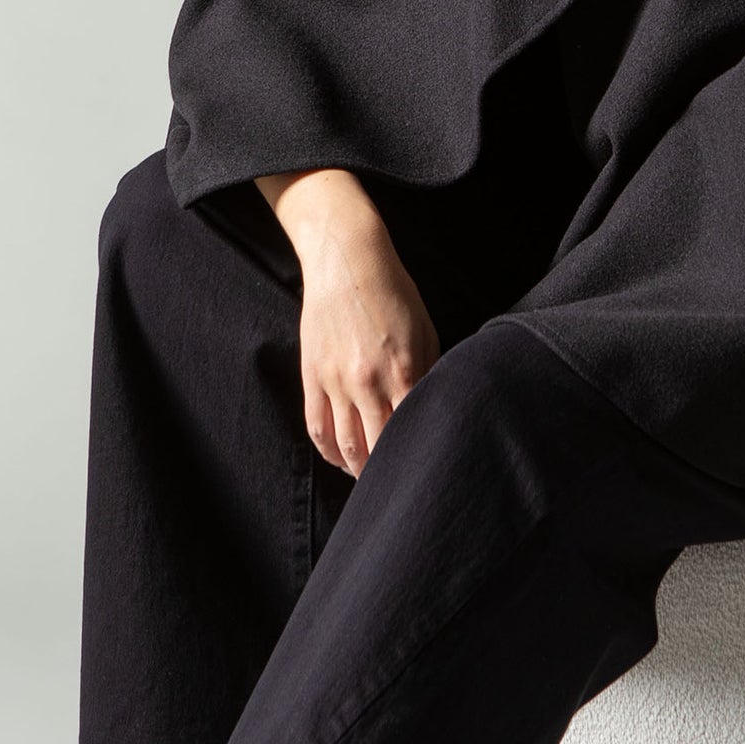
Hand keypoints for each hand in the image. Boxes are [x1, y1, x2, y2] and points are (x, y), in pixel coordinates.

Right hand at [254, 168, 439, 476]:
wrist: (348, 259)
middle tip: (398, 484)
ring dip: (357, 469)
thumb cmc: (394, 291)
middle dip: (387, 472)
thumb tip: (432, 408)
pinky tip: (340, 459)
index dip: (417, 455)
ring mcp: (335, 380)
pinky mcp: (312, 374)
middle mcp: (367, 382)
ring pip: (344, 445)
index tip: (425, 469)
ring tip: (370, 479)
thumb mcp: (427, 329)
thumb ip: (430, 372)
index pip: (411, 431)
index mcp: (403, 370)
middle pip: (377, 448)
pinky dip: (327, 451)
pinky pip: (316, 426)